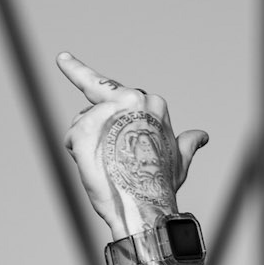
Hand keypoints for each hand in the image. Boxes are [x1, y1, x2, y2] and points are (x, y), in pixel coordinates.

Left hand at [57, 52, 207, 239]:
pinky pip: (72, 138)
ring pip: (84, 122)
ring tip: (107, 167)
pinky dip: (77, 154)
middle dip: (88, 104)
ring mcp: (107, 112)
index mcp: (152, 103)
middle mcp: (130, 99)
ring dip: (88, 144)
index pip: (120, 92)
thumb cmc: (161, 187)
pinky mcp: (85, 127)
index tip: (62, 57)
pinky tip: (93, 167)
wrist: (145, 207)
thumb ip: (187, 143)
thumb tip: (202, 136)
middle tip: (63, 58)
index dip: (88, 74)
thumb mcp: (179, 160)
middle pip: (98, 100)